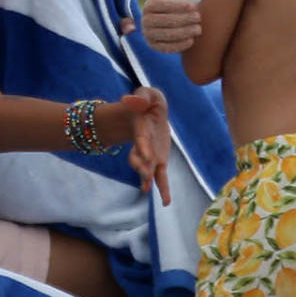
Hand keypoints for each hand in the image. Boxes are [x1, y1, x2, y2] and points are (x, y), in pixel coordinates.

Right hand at [120, 87, 170, 205]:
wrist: (145, 114)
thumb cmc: (146, 103)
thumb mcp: (146, 94)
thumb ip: (140, 97)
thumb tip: (130, 100)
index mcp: (141, 128)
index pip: (142, 138)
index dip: (143, 146)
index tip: (145, 155)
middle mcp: (144, 144)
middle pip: (140, 157)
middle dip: (142, 166)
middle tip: (144, 175)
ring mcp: (151, 154)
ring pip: (148, 168)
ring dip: (147, 178)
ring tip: (146, 188)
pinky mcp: (158, 160)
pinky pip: (160, 176)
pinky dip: (162, 189)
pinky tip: (165, 202)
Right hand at [141, 0, 201, 52]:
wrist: (168, 29)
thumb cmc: (171, 11)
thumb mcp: (168, 0)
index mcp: (148, 6)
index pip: (161, 4)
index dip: (177, 5)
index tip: (193, 6)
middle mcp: (144, 21)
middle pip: (165, 20)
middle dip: (184, 19)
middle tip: (199, 17)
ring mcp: (148, 35)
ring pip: (167, 34)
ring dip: (185, 32)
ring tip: (198, 29)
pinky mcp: (153, 47)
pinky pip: (166, 47)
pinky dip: (180, 45)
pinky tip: (191, 40)